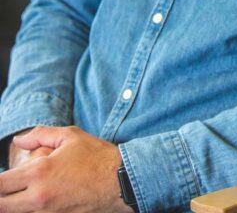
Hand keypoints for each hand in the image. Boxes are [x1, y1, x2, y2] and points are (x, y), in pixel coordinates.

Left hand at [0, 125, 129, 212]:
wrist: (120, 181)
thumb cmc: (96, 156)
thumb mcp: (70, 136)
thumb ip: (40, 134)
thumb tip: (19, 141)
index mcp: (39, 172)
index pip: (0, 185)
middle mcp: (38, 198)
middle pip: (2, 206)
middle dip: (0, 197)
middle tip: (5, 189)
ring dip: (14, 205)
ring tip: (18, 194)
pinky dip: (29, 211)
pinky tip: (34, 202)